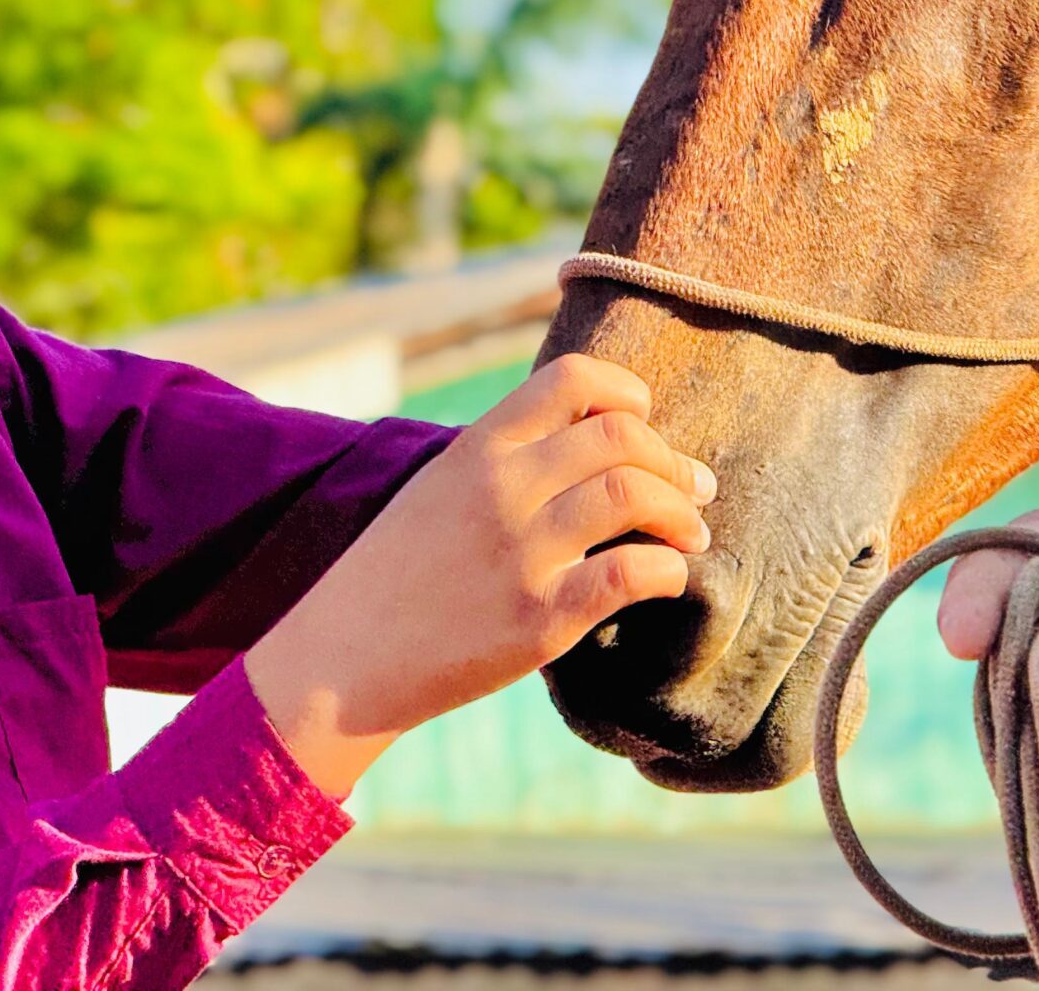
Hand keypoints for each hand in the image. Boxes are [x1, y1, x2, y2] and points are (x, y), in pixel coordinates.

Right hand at [243, 353, 714, 796]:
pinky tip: (667, 580)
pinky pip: (632, 574)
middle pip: (622, 436)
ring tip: (691, 534)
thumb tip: (582, 444)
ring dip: (682, 513)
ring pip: (635, 494)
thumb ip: (501, 461)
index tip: (643, 422)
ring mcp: (522, 552)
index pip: (572, 381)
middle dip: (672, 460)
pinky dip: (669, 571)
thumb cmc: (394, 574)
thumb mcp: (437, 489)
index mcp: (477, 448)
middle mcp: (502, 487)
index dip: (625, 394)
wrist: (343, 657)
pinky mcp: (540, 618)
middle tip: (694, 487)